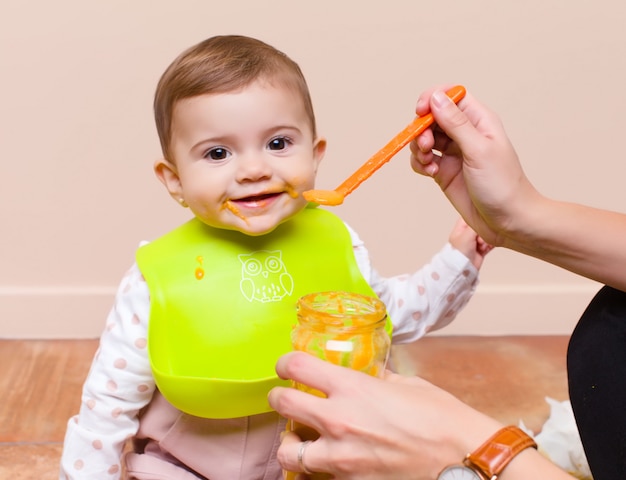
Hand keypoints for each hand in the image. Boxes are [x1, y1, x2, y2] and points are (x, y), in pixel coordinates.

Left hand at [268, 352, 501, 478]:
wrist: (462, 458)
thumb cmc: (440, 417)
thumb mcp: (406, 384)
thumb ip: (378, 378)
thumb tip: (369, 375)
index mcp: (353, 388)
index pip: (298, 367)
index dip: (286, 363)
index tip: (286, 366)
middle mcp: (339, 420)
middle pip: (283, 404)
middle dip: (278, 397)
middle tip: (284, 396)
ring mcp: (341, 456)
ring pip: (288, 452)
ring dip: (289, 443)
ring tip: (297, 439)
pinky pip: (318, 476)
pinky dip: (316, 468)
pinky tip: (327, 461)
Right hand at [409, 87, 540, 245]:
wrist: (508, 221)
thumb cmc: (502, 185)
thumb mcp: (479, 150)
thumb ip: (456, 123)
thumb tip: (436, 97)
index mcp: (478, 121)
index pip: (451, 96)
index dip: (433, 99)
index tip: (421, 112)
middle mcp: (465, 134)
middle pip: (432, 117)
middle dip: (422, 128)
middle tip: (427, 146)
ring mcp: (453, 153)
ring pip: (424, 138)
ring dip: (419, 148)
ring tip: (429, 162)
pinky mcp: (444, 172)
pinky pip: (423, 160)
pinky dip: (421, 164)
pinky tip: (431, 172)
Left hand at [448, 217, 493, 269]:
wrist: (463, 269)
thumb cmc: (459, 252)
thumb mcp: (467, 235)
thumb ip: (477, 225)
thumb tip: (484, 217)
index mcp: (461, 228)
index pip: (471, 216)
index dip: (478, 218)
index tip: (483, 221)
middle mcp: (468, 233)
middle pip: (481, 226)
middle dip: (483, 233)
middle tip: (480, 240)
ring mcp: (475, 241)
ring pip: (487, 234)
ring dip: (487, 240)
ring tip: (482, 246)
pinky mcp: (481, 249)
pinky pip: (490, 243)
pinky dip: (490, 245)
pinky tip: (486, 248)